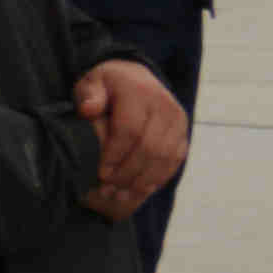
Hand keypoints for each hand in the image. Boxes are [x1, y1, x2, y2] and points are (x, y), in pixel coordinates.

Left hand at [74, 60, 187, 213]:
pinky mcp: (183, 133)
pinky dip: (159, 177)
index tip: (101, 173)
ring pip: (165, 157)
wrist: (136, 78)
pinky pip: (175, 160)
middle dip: (128, 173)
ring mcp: (178, 120)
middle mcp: (165, 105)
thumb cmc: (108, 87)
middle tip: (109, 189)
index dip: (115, 155)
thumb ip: (88, 96)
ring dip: (144, 179)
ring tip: (122, 194)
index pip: (130, 129)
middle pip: (150, 146)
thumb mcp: (92, 84)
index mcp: (140, 92)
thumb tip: (89, 110)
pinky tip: (140, 189)